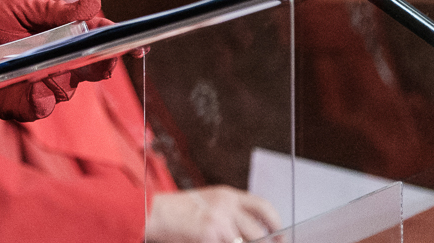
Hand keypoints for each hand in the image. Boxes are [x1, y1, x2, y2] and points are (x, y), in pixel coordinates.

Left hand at [0, 0, 117, 120]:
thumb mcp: (19, 6)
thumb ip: (55, 12)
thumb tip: (95, 5)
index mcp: (61, 38)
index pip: (96, 43)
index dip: (117, 44)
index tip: (135, 43)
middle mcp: (55, 65)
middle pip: (90, 71)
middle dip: (101, 64)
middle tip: (103, 56)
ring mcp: (38, 85)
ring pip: (67, 91)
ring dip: (65, 80)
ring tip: (51, 68)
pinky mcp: (18, 103)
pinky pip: (40, 108)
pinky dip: (42, 100)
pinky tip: (36, 87)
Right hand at [145, 186, 281, 242]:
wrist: (153, 212)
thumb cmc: (176, 212)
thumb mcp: (207, 203)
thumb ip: (230, 213)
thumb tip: (252, 232)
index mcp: (227, 195)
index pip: (263, 207)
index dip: (275, 224)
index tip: (280, 237)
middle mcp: (226, 205)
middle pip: (259, 232)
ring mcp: (219, 220)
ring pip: (246, 242)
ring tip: (223, 239)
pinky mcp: (210, 234)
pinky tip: (214, 242)